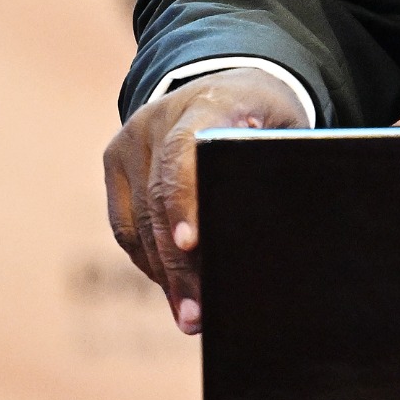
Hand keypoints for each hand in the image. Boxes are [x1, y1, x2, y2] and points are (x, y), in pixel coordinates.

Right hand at [102, 71, 306, 333]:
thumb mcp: (284, 131)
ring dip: (162, 275)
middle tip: (197, 314)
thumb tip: (269, 242)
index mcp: (207, 103)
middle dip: (177, 263)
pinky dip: (148, 261)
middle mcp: (157, 119)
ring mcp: (130, 141)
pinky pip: (125, 225)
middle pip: (158, 199)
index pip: (184, 153)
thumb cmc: (267, 119)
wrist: (225, 83)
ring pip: (137, 221)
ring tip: (189, 316)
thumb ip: (271, 171)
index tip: (191, 244)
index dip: (184, 200)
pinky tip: (172, 290)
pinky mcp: (114, 162)